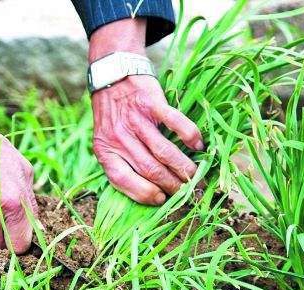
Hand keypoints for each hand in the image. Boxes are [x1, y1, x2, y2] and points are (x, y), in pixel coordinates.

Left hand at [89, 19, 203, 204]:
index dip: (145, 194)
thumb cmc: (112, 116)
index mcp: (105, 151)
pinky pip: (174, 122)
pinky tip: (198, 146)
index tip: (161, 199)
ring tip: (194, 175)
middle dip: (171, 185)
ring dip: (183, 167)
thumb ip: (120, 162)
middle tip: (186, 191)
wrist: (112, 76)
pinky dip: (189, 136)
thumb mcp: (105, 141)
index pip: (122, 180)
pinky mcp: (151, 103)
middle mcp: (118, 137)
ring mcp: (135, 119)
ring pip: (164, 152)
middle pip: (149, 170)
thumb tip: (149, 191)